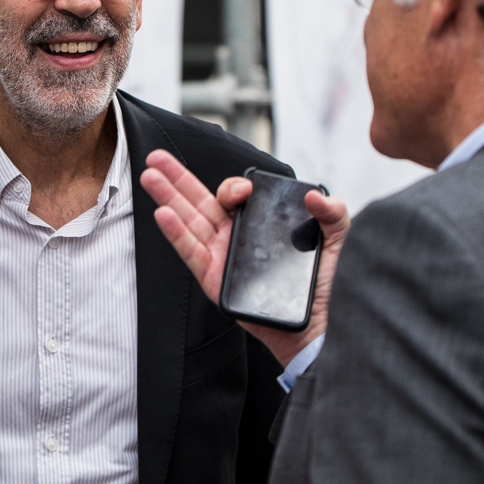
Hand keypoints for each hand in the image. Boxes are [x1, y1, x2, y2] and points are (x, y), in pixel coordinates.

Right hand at [139, 149, 350, 364]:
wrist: (315, 326)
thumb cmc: (320, 286)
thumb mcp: (335, 242)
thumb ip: (333, 214)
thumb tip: (317, 195)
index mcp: (255, 224)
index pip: (233, 196)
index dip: (232, 186)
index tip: (243, 190)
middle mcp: (232, 237)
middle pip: (198, 201)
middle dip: (176, 178)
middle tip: (155, 158)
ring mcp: (220, 257)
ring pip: (188, 221)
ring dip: (167, 198)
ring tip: (149, 177)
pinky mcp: (214, 279)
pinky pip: (191, 252)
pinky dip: (176, 234)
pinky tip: (163, 214)